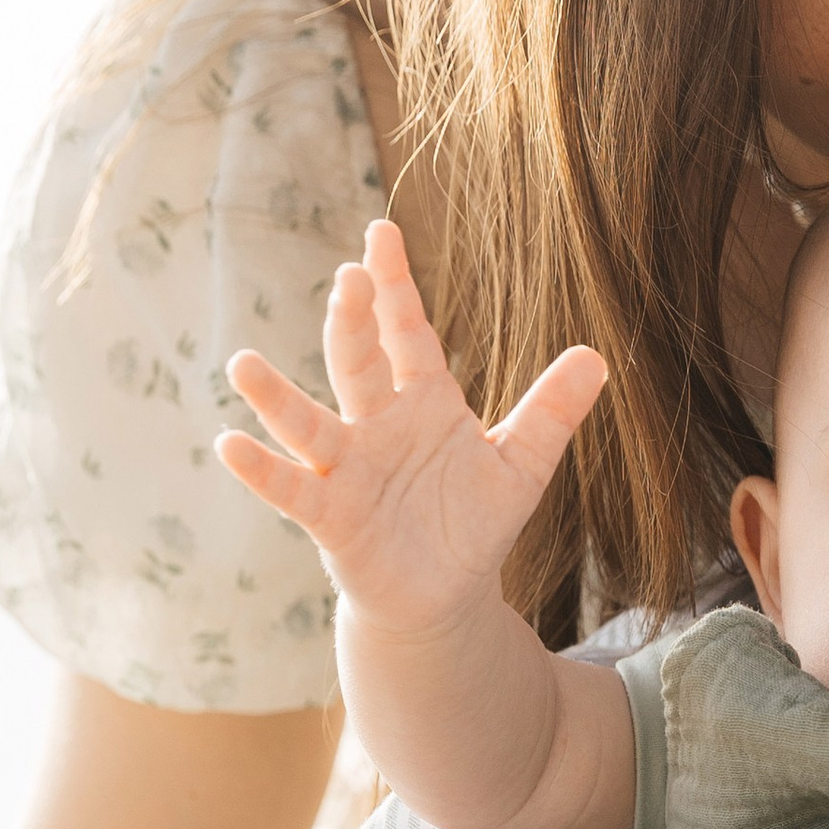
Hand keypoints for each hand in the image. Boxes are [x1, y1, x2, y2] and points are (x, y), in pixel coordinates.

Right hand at [217, 218, 606, 634]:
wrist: (446, 595)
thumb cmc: (473, 523)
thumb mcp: (521, 464)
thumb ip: (551, 412)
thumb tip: (597, 357)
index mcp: (422, 401)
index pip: (407, 332)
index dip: (396, 286)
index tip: (380, 232)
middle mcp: (376, 425)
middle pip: (357, 361)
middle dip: (352, 321)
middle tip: (349, 277)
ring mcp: (348, 468)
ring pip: (307, 423)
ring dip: (275, 396)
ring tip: (242, 364)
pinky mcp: (331, 516)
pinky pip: (291, 488)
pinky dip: (262, 469)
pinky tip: (231, 445)